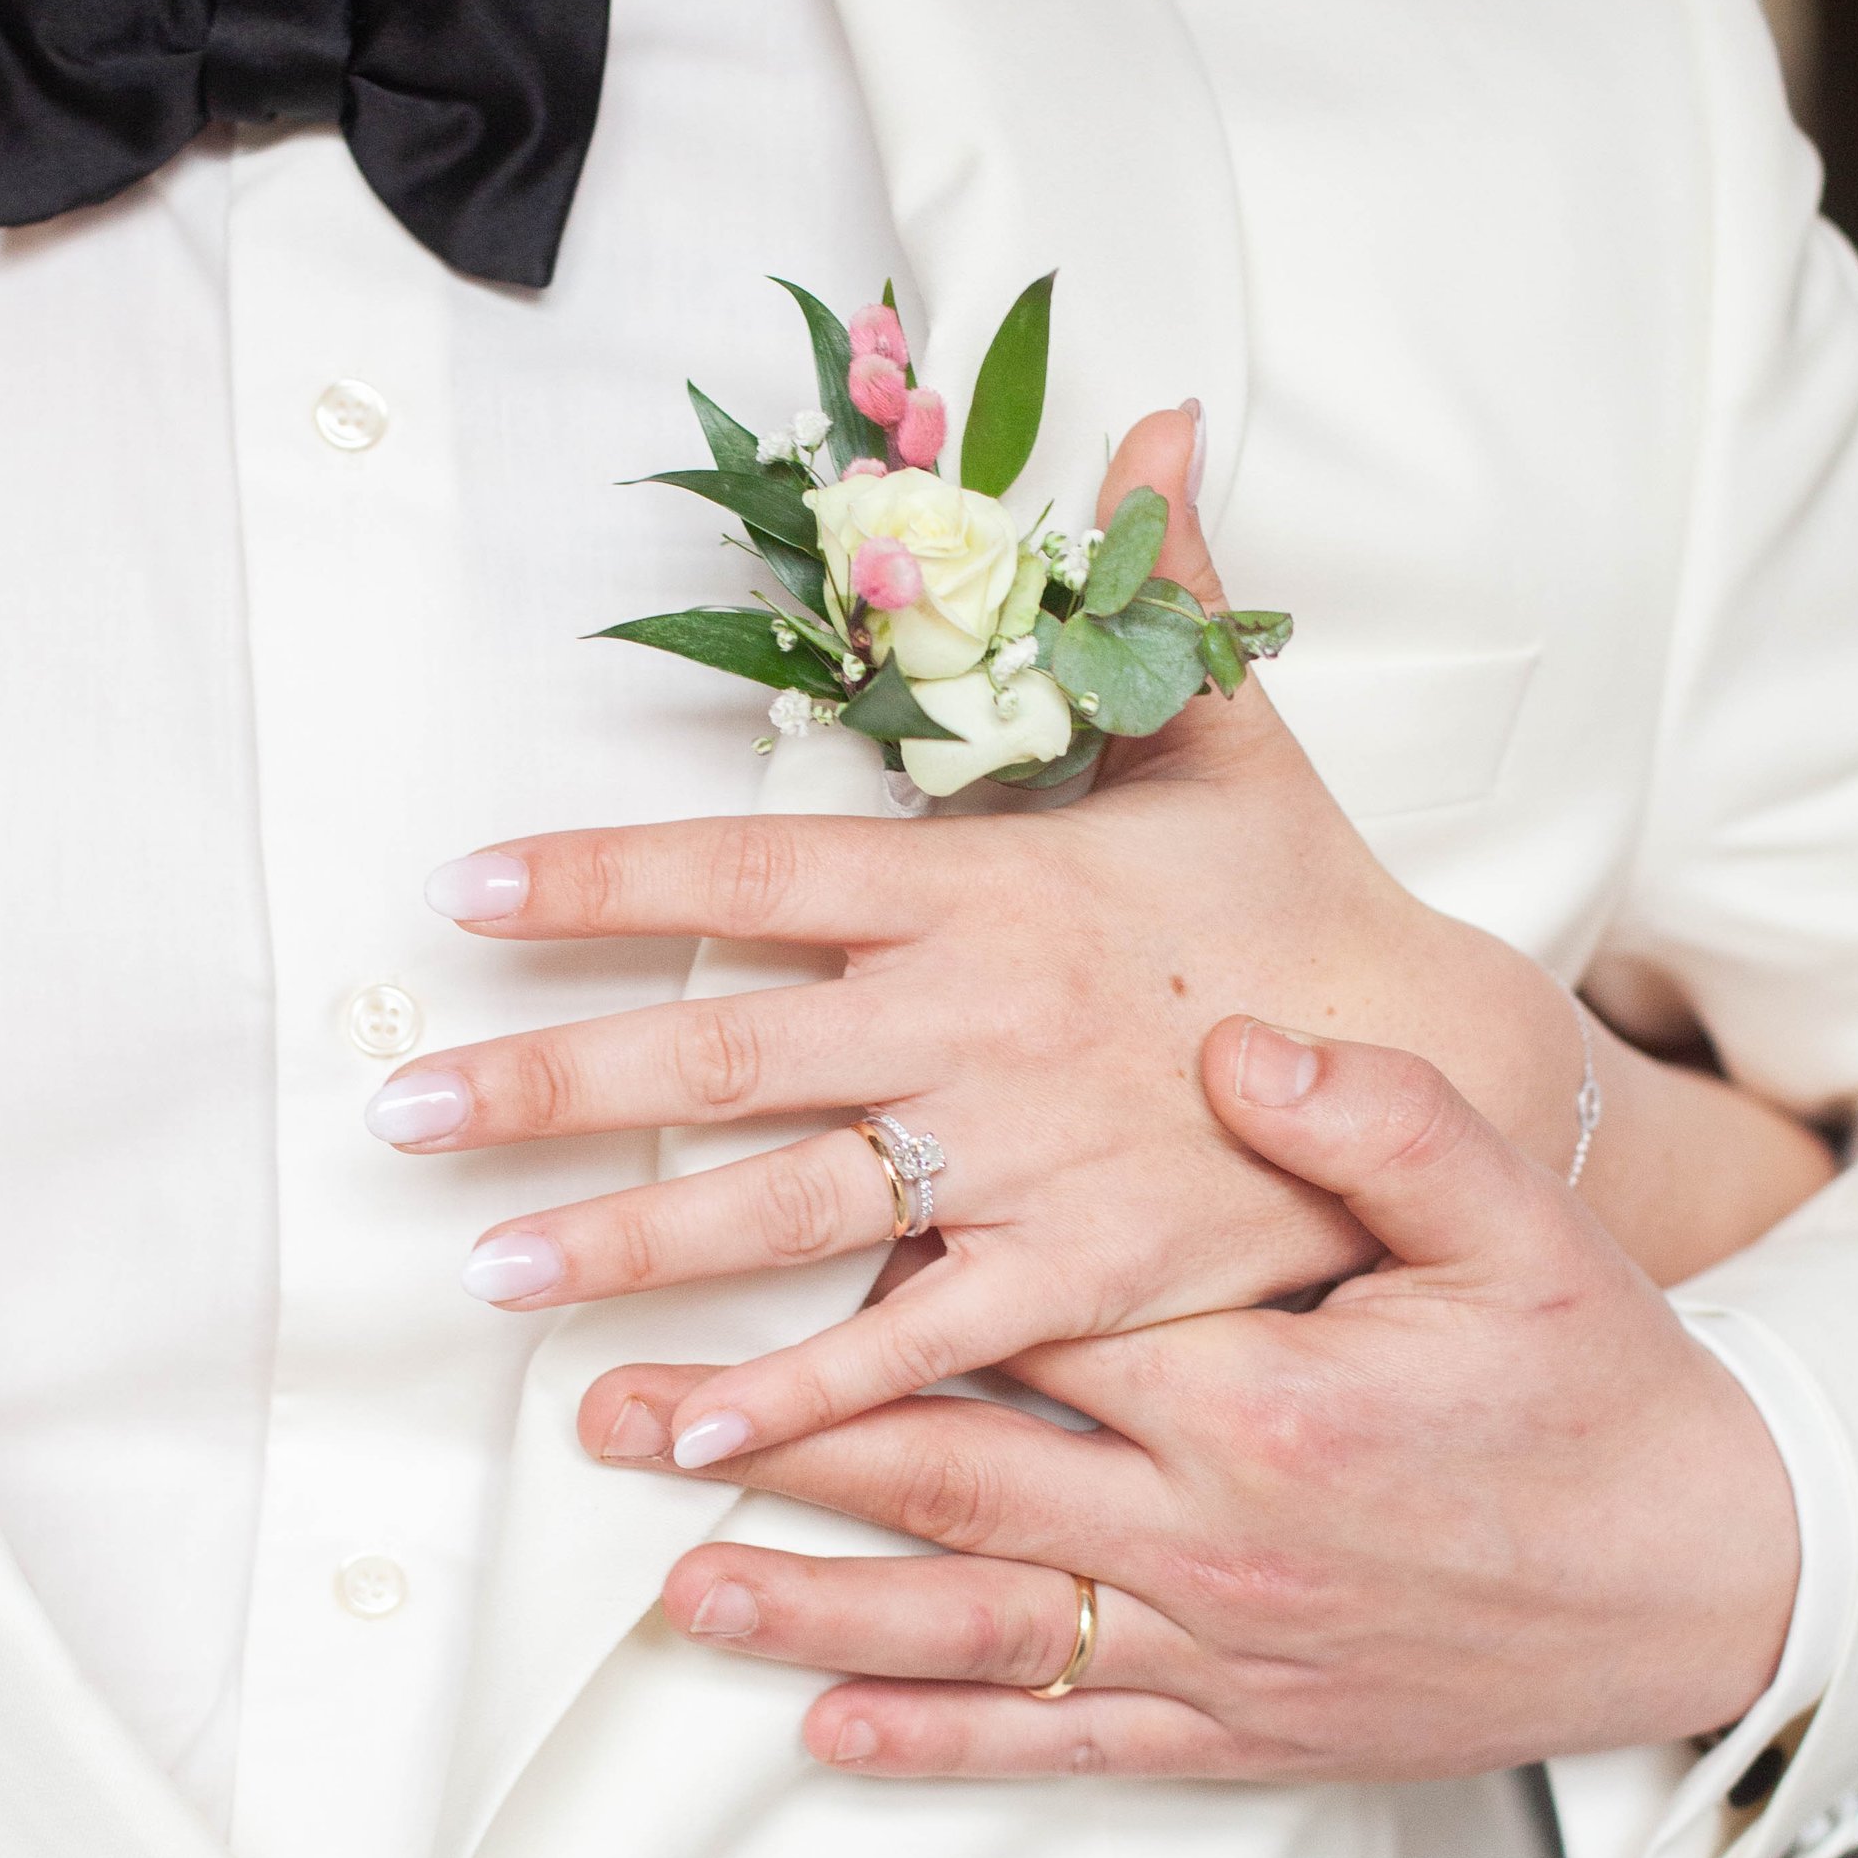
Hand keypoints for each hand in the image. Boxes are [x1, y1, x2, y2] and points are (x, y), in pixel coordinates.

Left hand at [371, 407, 1615, 1464]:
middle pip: (716, 1052)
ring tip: (489, 1274)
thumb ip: (1158, 596)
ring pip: (780, 1207)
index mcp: (983, 887)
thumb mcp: (1230, 740)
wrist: (1455, 1064)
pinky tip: (675, 1436)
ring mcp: (1014, 1160)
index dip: (596, 878)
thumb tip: (1155, 421)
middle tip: (402, 1114)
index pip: (748, 872)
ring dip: (622, 1243)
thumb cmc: (1308, 904)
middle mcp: (972, 1023)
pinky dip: (791, 1400)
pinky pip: (905, 1349)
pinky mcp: (1072, 1280)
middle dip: (546, 1081)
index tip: (461, 893)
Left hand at [582, 1030, 1803, 1780]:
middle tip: (604, 1418)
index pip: (1010, 1321)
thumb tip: (1235, 1039)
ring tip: (670, 1591)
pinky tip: (830, 1736)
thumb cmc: (1607, 1392)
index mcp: (1253, 1393)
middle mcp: (1206, 1535)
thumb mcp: (1521, 1227)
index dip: (856, 1285)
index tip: (717, 1250)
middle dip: (764, 1446)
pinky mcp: (1241, 1733)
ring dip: (811, 1611)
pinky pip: (1066, 1745)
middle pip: (945, 1478)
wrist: (1716, 1587)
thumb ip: (1377, 1125)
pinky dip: (945, 1744)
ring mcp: (1216, 1649)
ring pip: (975, 1630)